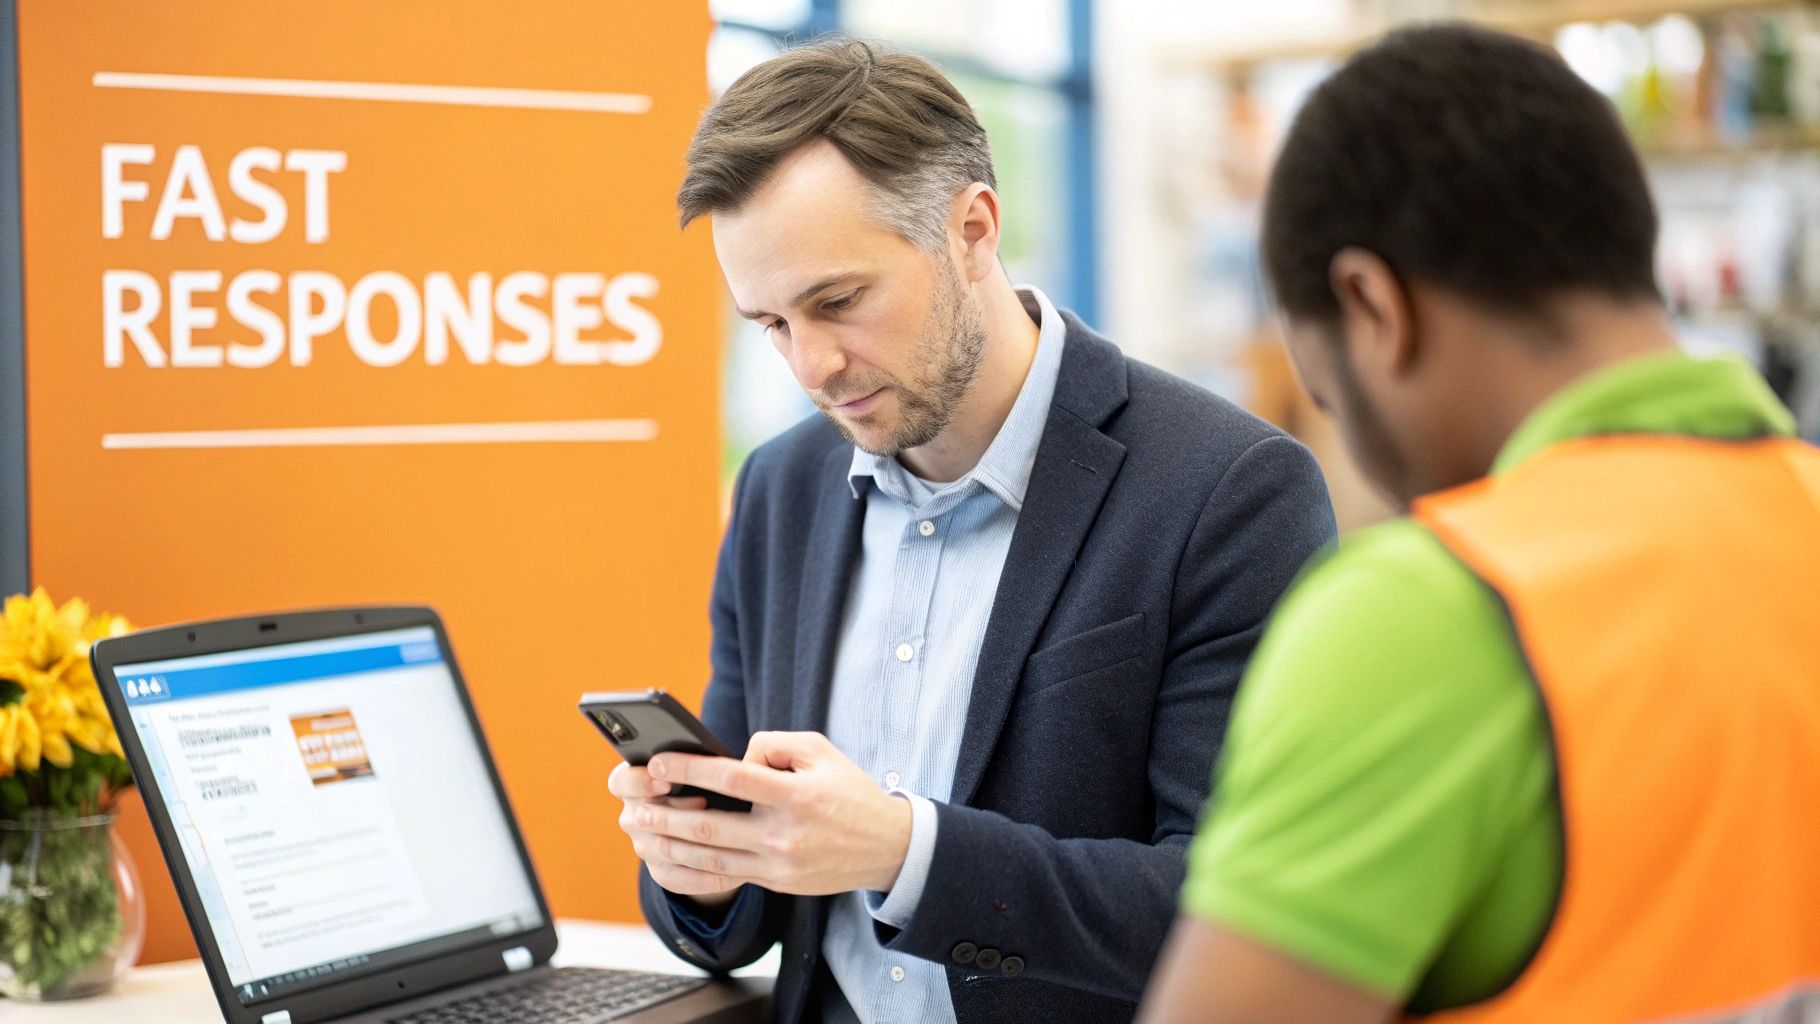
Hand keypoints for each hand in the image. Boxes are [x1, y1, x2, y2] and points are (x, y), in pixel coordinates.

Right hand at [607, 761, 739, 902]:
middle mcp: (632, 816)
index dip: (640, 782)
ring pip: (660, 849)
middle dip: (673, 810)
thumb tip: (730, 753)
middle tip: (703, 801)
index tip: (665, 781)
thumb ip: (702, 759)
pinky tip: (734, 868)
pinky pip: (677, 878)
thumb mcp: (701, 763)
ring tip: (725, 831)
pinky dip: (705, 875)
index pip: (621, 782)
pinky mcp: (661, 871)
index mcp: (631, 783)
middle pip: (640, 817)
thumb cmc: (706, 776)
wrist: (713, 813)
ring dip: (692, 841)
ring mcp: (644, 846)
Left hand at [626, 731, 913, 896]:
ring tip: (639, 830)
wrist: (885, 847)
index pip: (732, 779)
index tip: (660, 762)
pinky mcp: (774, 884)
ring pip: (708, 858)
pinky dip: (688, 871)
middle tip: (633, 803)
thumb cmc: (850, 791)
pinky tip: (663, 861)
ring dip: (667, 844)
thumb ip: (774, 744)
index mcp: (796, 796)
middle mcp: (784, 834)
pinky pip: (722, 879)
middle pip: (709, 826)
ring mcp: (777, 865)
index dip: (690, 770)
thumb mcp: (820, 752)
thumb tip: (734, 757)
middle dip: (664, 815)